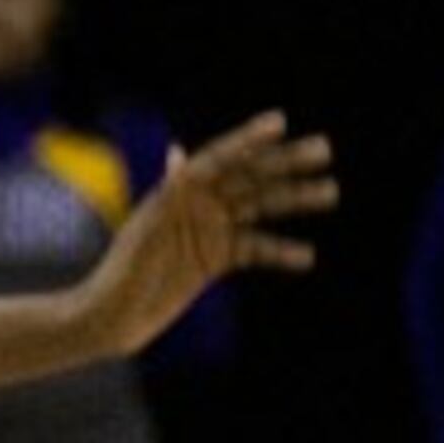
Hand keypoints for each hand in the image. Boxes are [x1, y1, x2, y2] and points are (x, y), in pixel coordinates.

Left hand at [86, 112, 336, 353]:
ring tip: (331, 192)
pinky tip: (307, 256)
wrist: (112, 319)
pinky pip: (256, 250)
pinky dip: (281, 252)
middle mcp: (196, 205)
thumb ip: (168, 196)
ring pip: (260, 209)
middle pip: (249, 177)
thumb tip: (180, 153)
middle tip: (324, 150)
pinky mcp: (214, 260)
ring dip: (294, 199)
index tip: (280, 123)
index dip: (249, 139)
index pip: (220, 158)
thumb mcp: (146, 233)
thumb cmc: (121, 274)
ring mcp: (208, 231)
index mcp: (177, 191)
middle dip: (286, 163)